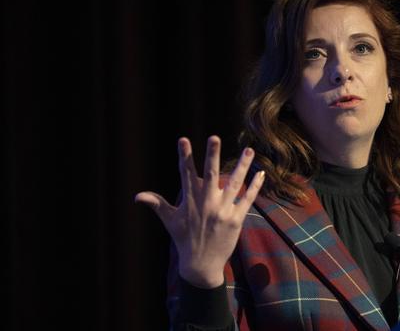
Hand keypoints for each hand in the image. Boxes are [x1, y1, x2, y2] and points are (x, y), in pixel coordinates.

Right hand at [135, 136, 264, 288]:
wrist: (201, 264)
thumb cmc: (184, 240)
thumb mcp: (170, 221)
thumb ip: (156, 204)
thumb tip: (137, 196)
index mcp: (190, 200)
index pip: (185, 173)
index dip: (184, 156)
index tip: (183, 139)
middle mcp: (206, 203)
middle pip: (210, 174)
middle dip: (212, 156)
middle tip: (214, 137)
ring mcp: (223, 211)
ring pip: (234, 183)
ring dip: (242, 166)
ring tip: (249, 149)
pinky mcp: (236, 219)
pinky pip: (248, 199)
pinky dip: (255, 186)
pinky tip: (261, 173)